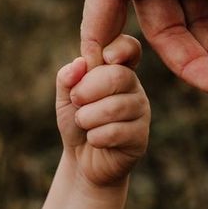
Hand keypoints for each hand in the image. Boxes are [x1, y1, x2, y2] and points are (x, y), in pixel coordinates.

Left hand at [56, 34, 149, 187]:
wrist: (82, 160)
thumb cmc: (77, 122)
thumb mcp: (66, 97)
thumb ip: (68, 77)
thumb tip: (81, 63)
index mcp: (118, 70)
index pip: (130, 48)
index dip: (119, 48)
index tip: (103, 59)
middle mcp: (134, 87)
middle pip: (118, 76)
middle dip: (87, 89)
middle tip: (76, 100)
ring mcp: (141, 112)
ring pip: (115, 107)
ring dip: (87, 117)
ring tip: (83, 123)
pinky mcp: (141, 137)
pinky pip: (115, 132)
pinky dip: (95, 137)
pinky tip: (94, 140)